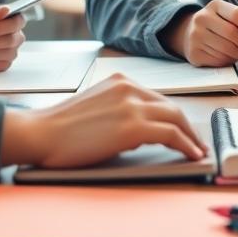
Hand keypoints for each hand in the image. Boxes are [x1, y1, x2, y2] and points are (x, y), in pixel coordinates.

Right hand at [0, 74, 205, 167]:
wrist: (39, 134)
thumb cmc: (60, 129)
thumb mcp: (96, 107)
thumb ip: (120, 109)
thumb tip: (143, 129)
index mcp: (120, 81)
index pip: (157, 98)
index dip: (174, 116)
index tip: (183, 129)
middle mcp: (129, 88)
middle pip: (171, 106)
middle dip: (188, 126)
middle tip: (196, 142)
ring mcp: (132, 105)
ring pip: (176, 118)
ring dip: (191, 137)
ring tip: (197, 151)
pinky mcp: (133, 126)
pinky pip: (171, 134)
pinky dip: (186, 145)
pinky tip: (192, 154)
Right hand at [161, 0, 237, 66]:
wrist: (191, 34)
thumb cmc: (220, 25)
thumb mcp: (232, 16)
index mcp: (215, 5)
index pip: (237, 15)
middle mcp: (202, 18)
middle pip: (232, 33)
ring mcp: (195, 35)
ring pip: (226, 49)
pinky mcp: (194, 52)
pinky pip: (218, 60)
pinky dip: (228, 61)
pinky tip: (228, 56)